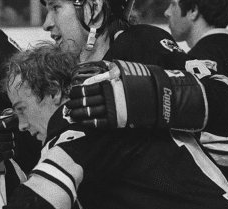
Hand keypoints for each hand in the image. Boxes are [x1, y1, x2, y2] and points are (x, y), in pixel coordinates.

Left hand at [68, 60, 209, 131]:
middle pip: (85, 100)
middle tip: (67, 106)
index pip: (87, 87)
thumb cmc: (144, 81)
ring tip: (70, 115)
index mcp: (110, 81)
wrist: (160, 96)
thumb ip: (111, 68)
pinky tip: (81, 122)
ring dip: (78, 114)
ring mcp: (113, 108)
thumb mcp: (127, 69)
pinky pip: (98, 123)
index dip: (77, 91)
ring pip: (89, 112)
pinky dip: (88, 122)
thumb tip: (97, 66)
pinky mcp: (117, 120)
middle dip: (74, 103)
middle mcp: (109, 94)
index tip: (70, 93)